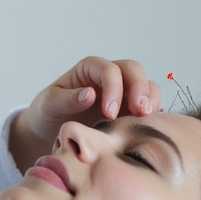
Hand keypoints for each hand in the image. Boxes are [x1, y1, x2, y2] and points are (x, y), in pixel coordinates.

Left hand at [11, 56, 161, 171]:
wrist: (50, 130)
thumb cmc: (48, 112)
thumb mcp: (49, 104)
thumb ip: (67, 99)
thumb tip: (91, 95)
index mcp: (89, 69)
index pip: (109, 69)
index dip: (114, 88)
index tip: (109, 113)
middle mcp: (109, 76)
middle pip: (134, 71)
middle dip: (139, 89)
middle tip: (140, 113)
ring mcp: (122, 92)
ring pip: (146, 85)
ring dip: (150, 100)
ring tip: (146, 119)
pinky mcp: (129, 109)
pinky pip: (149, 105)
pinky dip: (153, 113)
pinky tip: (149, 127)